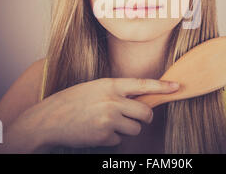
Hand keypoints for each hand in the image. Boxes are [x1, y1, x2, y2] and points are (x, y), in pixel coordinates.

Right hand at [18, 77, 179, 149]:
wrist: (48, 120)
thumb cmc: (71, 101)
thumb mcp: (94, 88)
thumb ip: (116, 91)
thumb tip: (139, 100)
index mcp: (110, 84)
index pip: (143, 84)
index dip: (162, 86)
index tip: (177, 87)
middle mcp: (112, 100)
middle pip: (145, 113)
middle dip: (145, 118)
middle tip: (137, 118)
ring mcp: (108, 119)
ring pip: (135, 129)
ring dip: (126, 129)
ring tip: (107, 123)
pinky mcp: (103, 136)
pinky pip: (118, 140)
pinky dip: (110, 138)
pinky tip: (96, 131)